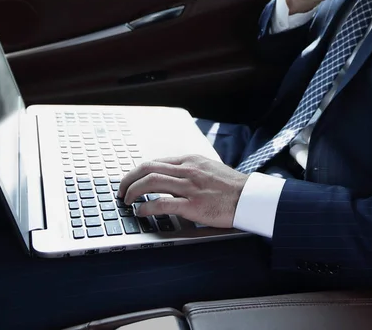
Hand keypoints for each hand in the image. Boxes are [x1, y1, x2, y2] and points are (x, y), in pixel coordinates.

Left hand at [117, 155, 248, 227]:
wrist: (249, 197)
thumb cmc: (231, 186)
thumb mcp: (209, 168)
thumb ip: (190, 170)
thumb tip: (172, 176)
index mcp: (191, 160)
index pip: (156, 161)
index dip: (139, 171)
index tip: (131, 179)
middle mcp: (188, 170)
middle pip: (148, 168)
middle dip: (129, 178)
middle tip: (121, 189)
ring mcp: (190, 187)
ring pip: (151, 182)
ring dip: (133, 191)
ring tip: (127, 200)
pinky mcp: (193, 205)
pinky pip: (162, 203)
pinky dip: (146, 206)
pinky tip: (141, 211)